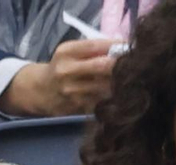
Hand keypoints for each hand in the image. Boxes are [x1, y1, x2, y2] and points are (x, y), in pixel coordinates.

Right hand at [0, 39, 117, 116]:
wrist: (41, 92)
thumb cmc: (62, 67)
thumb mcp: (70, 52)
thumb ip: (92, 49)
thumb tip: (121, 48)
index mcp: (66, 52)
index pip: (94, 46)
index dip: (114, 46)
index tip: (128, 47)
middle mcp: (67, 71)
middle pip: (102, 66)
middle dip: (121, 65)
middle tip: (134, 65)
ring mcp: (72, 92)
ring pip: (106, 86)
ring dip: (120, 83)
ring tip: (128, 80)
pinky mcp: (78, 108)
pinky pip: (102, 101)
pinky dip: (113, 97)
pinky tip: (119, 95)